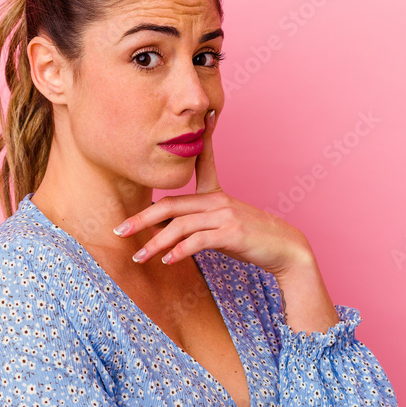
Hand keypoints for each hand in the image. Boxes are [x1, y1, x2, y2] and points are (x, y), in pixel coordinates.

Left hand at [113, 109, 310, 277]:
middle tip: (119, 229)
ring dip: (155, 243)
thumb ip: (197, 223)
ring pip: (180, 225)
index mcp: (216, 194)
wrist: (286, 249)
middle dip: (141, 218)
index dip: (178, 154)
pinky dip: (180, 251)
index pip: (194, 168)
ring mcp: (225, 215)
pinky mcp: (231, 232)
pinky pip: (198, 240)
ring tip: (139, 257)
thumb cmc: (253, 239)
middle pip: (170, 205)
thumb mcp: (224, 225)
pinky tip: (168, 261)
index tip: (159, 145)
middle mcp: (218, 200)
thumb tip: (164, 231)